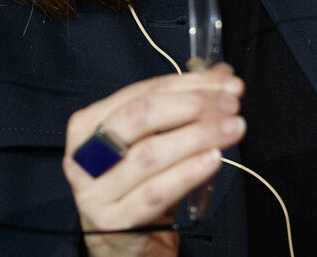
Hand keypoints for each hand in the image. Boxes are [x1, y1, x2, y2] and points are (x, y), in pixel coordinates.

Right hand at [62, 63, 245, 256]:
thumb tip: (222, 75)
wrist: (128, 244)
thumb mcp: (156, 140)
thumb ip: (183, 105)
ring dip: (198, 135)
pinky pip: (155, 192)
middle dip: (192, 105)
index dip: (187, 84)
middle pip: (140, 117)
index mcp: (89, 125)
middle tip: (231, 103)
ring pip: (150, 153)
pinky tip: (214, 159)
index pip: (142, 93)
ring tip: (233, 128)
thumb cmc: (140, 184)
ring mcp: (95, 191)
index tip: (226, 83)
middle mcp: (84, 156)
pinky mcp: (113, 222)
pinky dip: (187, 172)